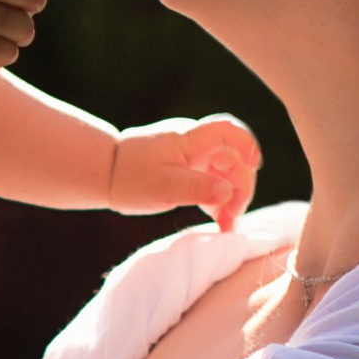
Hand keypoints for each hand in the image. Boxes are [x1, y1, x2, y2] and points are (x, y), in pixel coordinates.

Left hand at [108, 114, 262, 233]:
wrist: (104, 172)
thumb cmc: (131, 177)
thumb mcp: (164, 187)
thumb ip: (198, 188)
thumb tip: (228, 191)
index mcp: (190, 140)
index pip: (228, 132)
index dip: (248, 146)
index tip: (255, 168)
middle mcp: (194, 144)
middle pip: (232, 159)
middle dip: (239, 187)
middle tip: (233, 218)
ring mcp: (191, 156)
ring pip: (224, 173)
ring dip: (230, 197)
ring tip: (227, 226)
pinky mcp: (186, 169)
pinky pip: (211, 181)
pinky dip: (217, 199)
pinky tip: (218, 219)